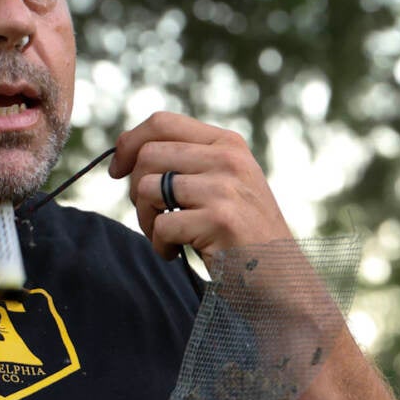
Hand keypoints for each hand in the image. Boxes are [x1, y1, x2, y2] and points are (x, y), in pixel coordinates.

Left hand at [108, 112, 293, 259]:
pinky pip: (161, 225)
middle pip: (148, 156)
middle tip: (151, 217)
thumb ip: (187, 162)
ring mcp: (225, 188)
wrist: (281, 277)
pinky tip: (176, 253)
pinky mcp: (220, 220)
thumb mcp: (223, 184)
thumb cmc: (242, 235)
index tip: (117, 171)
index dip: (129, 143)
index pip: (162, 122)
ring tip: (166, 238)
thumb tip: (127, 148)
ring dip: (145, 220)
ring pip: (147, 189)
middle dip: (135, 190)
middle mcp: (228, 159)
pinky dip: (159, 245)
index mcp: (228, 144)